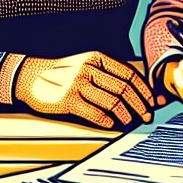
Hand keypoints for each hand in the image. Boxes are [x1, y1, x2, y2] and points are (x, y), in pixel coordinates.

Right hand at [14, 51, 153, 128]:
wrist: (30, 76)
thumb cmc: (61, 72)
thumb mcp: (85, 63)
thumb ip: (106, 73)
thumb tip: (133, 88)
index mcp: (97, 58)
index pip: (129, 72)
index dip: (144, 88)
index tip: (152, 100)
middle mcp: (89, 69)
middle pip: (124, 88)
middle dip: (140, 104)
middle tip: (147, 115)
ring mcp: (78, 84)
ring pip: (112, 101)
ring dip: (126, 114)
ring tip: (132, 121)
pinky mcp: (68, 101)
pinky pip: (94, 113)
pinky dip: (107, 120)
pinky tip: (113, 124)